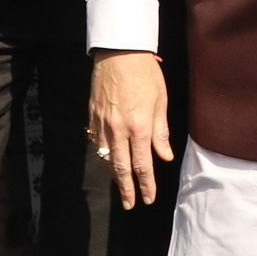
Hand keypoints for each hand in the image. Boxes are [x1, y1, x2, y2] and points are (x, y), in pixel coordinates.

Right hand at [87, 49, 171, 209]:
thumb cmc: (145, 74)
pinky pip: (97, 142)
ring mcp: (102, 123)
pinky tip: (108, 160)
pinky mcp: (92, 115)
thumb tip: (164, 156)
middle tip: (130, 204)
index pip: (142, 165)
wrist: (119, 51)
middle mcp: (119, 129)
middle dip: (126, 189)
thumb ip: (161, 132)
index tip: (148, 199)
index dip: (146, 185)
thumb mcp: (160, 102)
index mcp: (139, 126)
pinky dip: (103, 155)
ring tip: (121, 186)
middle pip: (121, 168)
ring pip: (107, 157)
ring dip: (114, 174)